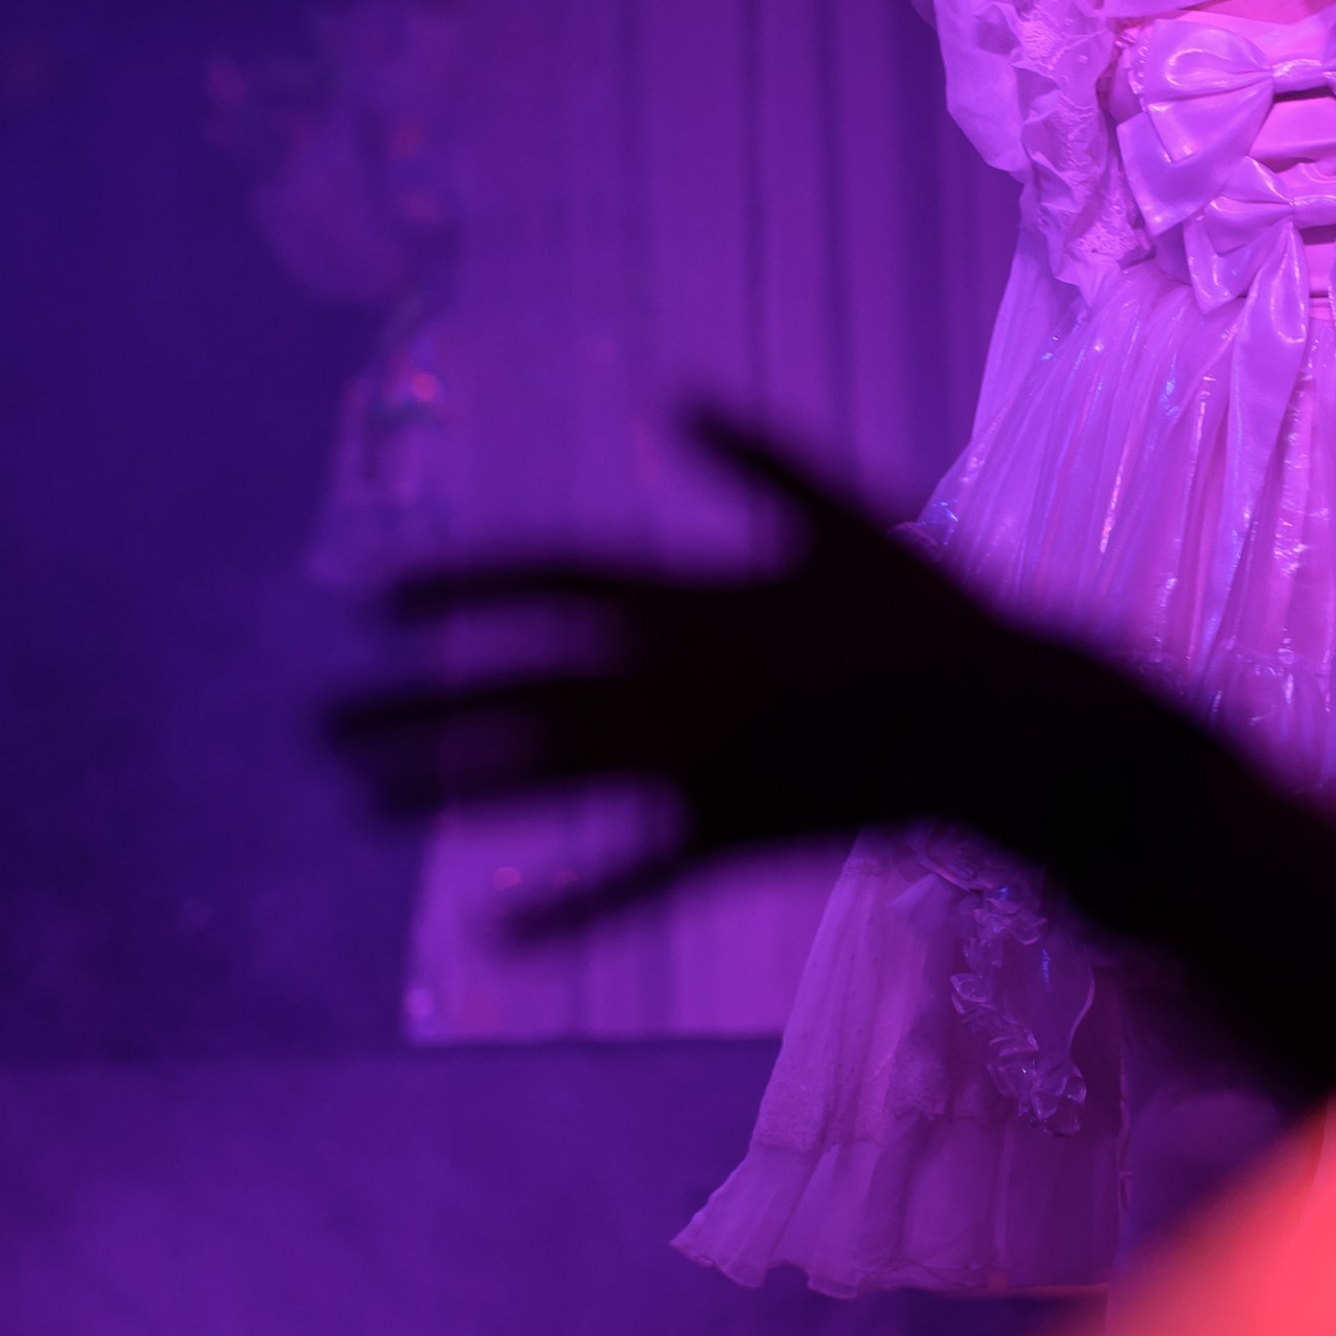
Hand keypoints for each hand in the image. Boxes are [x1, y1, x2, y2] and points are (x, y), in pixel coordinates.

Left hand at [329, 417, 1140, 935]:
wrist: (1018, 724)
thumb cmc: (937, 618)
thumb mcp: (843, 518)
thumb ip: (756, 459)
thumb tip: (678, 398)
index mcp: (697, 591)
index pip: (548, 579)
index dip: (459, 587)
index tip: (377, 599)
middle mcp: (677, 675)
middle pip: (514, 687)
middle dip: (411, 704)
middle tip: (318, 725)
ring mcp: (701, 758)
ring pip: (546, 776)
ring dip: (446, 787)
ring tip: (361, 798)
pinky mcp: (736, 833)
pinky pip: (632, 877)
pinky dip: (565, 909)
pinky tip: (494, 936)